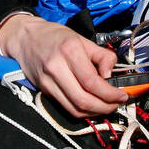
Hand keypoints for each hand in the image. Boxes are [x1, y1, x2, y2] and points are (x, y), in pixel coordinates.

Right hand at [0, 15, 128, 118]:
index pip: (92, 81)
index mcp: (69, 51)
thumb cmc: (55, 36)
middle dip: (105, 107)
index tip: (122, 95)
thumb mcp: (83, 39)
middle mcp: (56, 67)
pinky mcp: (44, 90)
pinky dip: (82, 110)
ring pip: (75, 108)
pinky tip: (92, 105)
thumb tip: (110, 75)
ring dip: (95, 112)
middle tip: (117, 104)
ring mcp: (48, 81)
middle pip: (83, 99)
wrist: (25, 38)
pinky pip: (66, 107)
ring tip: (107, 106)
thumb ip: (102, 56)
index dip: (110, 93)